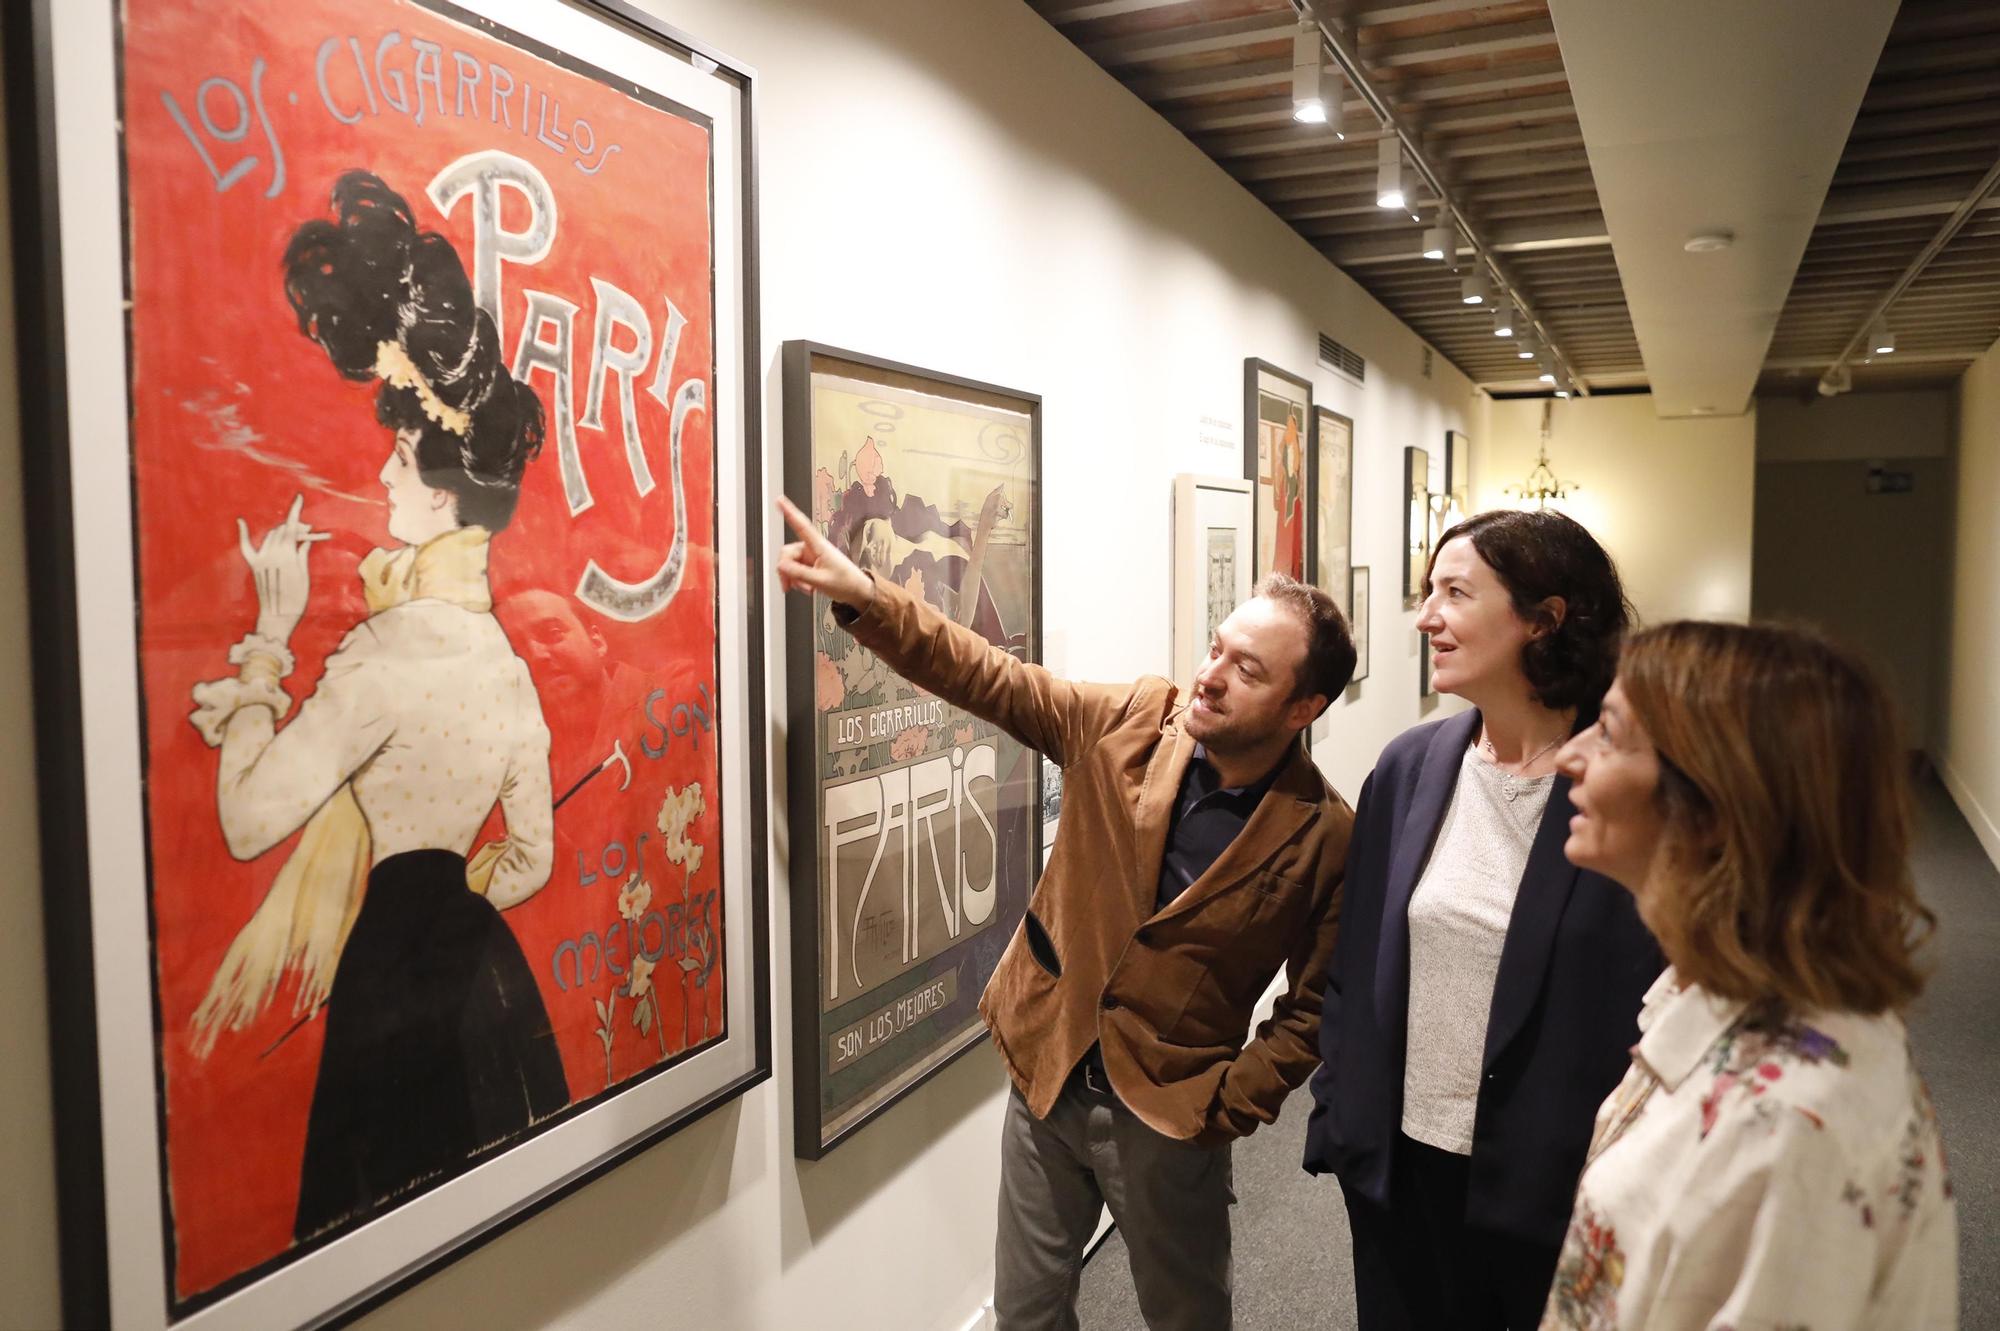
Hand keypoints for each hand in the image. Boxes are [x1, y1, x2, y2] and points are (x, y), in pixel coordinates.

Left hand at [236, 493, 327, 644]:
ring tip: (293, 536)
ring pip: (270, 536)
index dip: (295, 512)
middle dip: (295, 526)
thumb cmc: (296, 599)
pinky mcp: (254, 565)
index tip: (299, 499)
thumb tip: (304, 540)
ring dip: (281, 532)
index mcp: (287, 555)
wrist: (277, 616)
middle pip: (282, 531)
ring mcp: (261, 558)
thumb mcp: (304, 576)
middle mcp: (272, 553)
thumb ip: (302, 555)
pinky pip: (247, 546)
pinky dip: (244, 533)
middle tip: (308, 531)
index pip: (291, 528)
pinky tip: (242, 521)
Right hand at [775, 495, 873, 610]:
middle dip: (786, 571)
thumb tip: (781, 566)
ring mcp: (811, 556)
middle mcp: (813, 548)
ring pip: (790, 564)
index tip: (779, 500)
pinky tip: (807, 588)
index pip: (801, 525)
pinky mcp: (810, 565)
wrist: (856, 591)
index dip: (789, 512)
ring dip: (793, 578)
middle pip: (787, 553)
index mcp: (819, 546)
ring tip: (806, 589)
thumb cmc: (845, 583)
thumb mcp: (820, 581)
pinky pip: (795, 570)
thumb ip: (799, 573)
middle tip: (789, 586)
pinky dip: (797, 580)